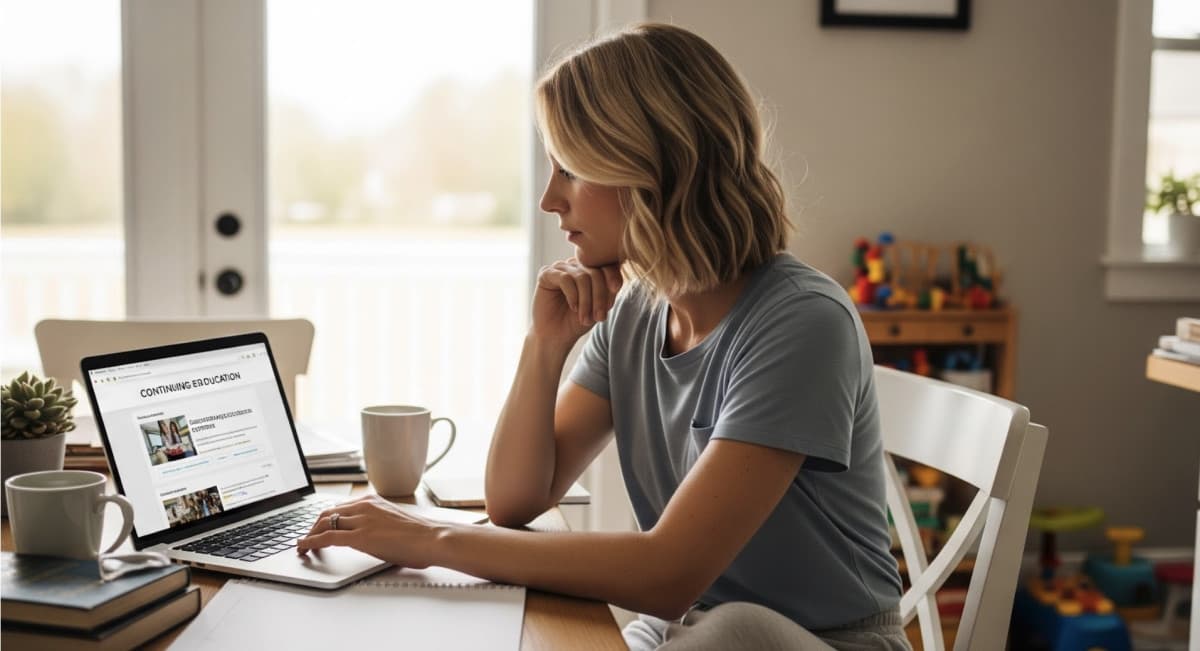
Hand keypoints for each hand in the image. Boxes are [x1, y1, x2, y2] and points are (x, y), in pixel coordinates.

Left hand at [297, 495, 445, 567]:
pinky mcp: (361, 536)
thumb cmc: (420, 535)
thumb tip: (366, 535)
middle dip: (312, 527)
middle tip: (306, 539)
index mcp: (372, 500)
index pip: (339, 507)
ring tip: (302, 547)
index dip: (323, 519)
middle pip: (326, 513)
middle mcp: (364, 505)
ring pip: (324, 523)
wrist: (433, 538)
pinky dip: (311, 542)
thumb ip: (375, 523)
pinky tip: (305, 548)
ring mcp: (362, 520)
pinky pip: (328, 537)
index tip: (317, 528)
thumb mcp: (392, 521)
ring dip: (309, 535)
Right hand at [532, 258, 622, 343]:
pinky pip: (565, 278)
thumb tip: (617, 281)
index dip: (613, 279)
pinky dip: (573, 295)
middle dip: (600, 296)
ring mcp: (560, 268)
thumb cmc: (578, 321)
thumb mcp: (599, 306)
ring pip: (581, 276)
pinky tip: (573, 308)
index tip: (613, 298)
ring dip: (586, 300)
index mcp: (590, 268)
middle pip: (595, 272)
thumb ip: (609, 291)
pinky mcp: (546, 273)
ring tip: (585, 318)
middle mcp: (576, 265)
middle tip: (599, 317)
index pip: (607, 264)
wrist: (556, 336)